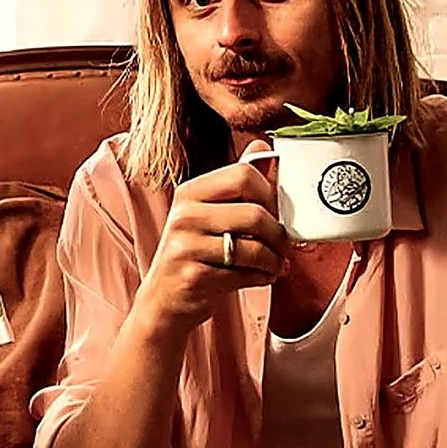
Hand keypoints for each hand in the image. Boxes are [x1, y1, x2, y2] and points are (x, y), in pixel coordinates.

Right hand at [132, 139, 286, 333]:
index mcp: (190, 192)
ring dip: (273, 261)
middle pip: (254, 213)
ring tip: (274, 265)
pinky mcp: (193, 276)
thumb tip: (264, 147)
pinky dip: (261, 278)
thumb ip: (237, 182)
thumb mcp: (209, 213)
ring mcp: (185, 247)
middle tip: (283, 245)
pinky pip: (244, 275)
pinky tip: (260, 277)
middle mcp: (184, 215)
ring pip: (253, 248)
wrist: (163, 300)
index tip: (277, 212)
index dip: (271, 194)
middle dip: (278, 234)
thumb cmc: (193, 254)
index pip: (244, 175)